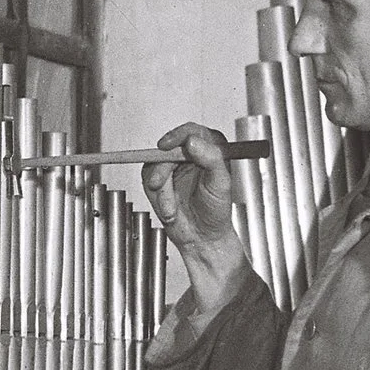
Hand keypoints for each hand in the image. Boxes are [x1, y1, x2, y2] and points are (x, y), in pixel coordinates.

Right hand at [142, 124, 251, 312]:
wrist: (201, 237)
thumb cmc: (216, 211)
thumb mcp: (221, 183)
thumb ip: (211, 158)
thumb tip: (193, 142)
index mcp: (210, 149)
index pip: (191, 132)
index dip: (178, 136)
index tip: (168, 145)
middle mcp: (190, 156)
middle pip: (168, 149)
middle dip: (163, 171)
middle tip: (158, 184)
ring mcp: (173, 168)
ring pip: (155, 166)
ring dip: (161, 191)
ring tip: (171, 209)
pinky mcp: (159, 180)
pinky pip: (148, 180)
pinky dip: (157, 197)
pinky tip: (168, 208)